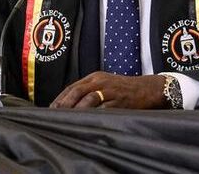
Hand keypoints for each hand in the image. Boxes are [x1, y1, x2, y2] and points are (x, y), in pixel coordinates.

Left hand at [50, 72, 166, 108]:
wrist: (147, 89)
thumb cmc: (123, 89)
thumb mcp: (104, 84)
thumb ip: (88, 91)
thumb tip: (68, 103)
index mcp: (95, 77)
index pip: (73, 86)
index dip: (61, 98)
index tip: (51, 108)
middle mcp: (101, 81)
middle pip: (77, 91)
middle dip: (65, 104)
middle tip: (55, 114)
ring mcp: (110, 91)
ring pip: (89, 99)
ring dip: (77, 110)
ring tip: (67, 118)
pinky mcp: (120, 101)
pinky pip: (104, 109)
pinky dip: (94, 115)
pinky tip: (86, 121)